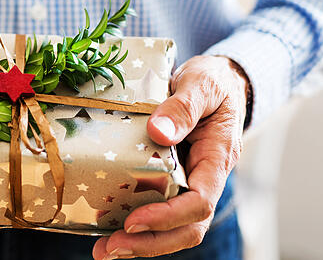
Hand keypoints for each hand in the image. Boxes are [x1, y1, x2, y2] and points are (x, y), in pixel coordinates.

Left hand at [92, 55, 248, 258]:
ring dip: (139, 242)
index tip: (134, 220)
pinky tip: (104, 224)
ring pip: (172, 226)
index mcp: (216, 159)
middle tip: (111, 248)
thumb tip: (158, 132)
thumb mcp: (202, 85)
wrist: (218, 79)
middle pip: (186, 228)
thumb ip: (183, 107)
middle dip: (150, 243)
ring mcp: (186, 181)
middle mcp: (203, 178)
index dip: (167, 218)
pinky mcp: (168, 177)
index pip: (199, 203)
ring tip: (103, 249)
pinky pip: (155, 206)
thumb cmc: (214, 81)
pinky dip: (133, 222)